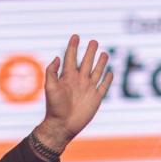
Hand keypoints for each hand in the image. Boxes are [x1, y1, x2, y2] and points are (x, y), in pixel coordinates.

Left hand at [35, 35, 112, 151]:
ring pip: (96, 72)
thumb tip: (57, 57)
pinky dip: (108, 79)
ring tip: (104, 53)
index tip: (75, 36)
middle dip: (89, 52)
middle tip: (93, 41)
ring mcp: (88, 89)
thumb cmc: (54, 107)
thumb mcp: (50, 87)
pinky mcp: (96, 98)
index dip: (72, 47)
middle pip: (85, 62)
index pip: (70, 58)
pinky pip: (103, 86)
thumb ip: (52, 72)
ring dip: (100, 62)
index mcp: (67, 77)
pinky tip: (110, 72)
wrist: (62, 125)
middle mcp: (78, 81)